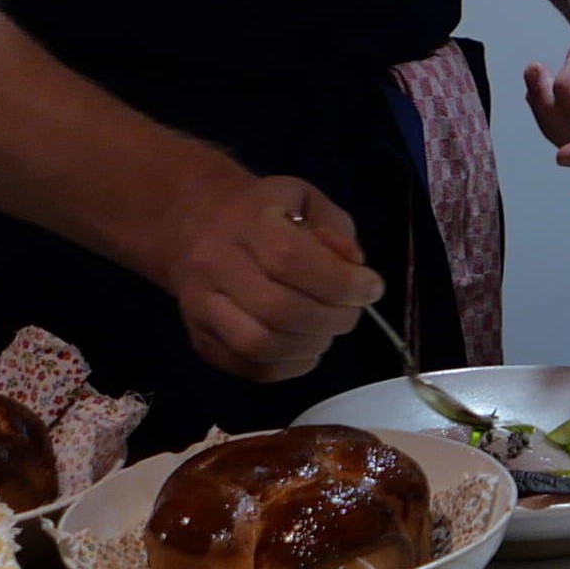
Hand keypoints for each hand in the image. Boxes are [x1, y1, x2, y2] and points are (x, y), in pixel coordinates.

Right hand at [151, 161, 382, 381]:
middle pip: (277, 309)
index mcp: (246, 222)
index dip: (340, 282)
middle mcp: (214, 264)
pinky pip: (250, 367)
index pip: (291, 259)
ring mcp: (200, 306)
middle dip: (331, 319)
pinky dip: (290, 366)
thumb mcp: (307, 201)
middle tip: (351, 313)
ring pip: (260, 345)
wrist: (198, 224)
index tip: (371, 288)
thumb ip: (336, 230)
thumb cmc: (265, 212)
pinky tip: (304, 346)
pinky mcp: (201, 339)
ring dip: (310, 345)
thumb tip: (354, 270)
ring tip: (327, 329)